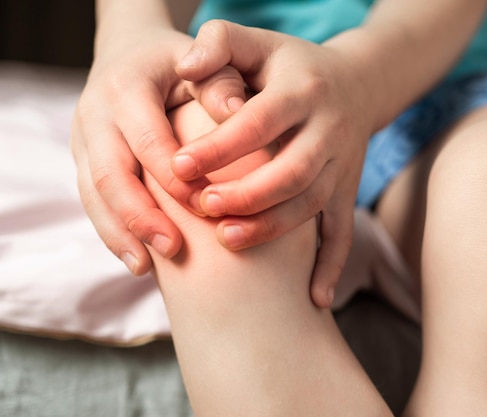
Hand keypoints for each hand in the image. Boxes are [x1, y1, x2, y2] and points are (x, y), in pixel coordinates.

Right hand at [71, 25, 245, 274]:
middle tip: (173, 248)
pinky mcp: (83, 160)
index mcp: (126, 87)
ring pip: (92, 194)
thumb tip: (238, 111)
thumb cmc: (180, 63)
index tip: (205, 206)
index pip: (147, 139)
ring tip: (145, 267)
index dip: (174, 177)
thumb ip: (221, 83)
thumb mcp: (203, 62)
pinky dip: (112, 233)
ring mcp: (83, 139)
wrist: (133, 54)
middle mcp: (95, 114)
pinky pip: (91, 202)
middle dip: (140, 215)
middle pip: (109, 172)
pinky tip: (137, 261)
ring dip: (119, 233)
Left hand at [172, 21, 376, 306]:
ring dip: (273, 227)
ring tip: (228, 240)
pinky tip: (315, 298)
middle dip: (247, 194)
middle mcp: (329, 128)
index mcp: (303, 90)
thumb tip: (182, 64)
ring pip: (313, 203)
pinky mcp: (347, 188)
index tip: (179, 167)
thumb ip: (219, 42)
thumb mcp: (257, 42)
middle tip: (202, 207)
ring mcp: (343, 163)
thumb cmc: (290, 65)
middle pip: (292, 170)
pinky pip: (344, 230)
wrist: (357, 83)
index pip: (260, 121)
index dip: (221, 146)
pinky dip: (332, 265)